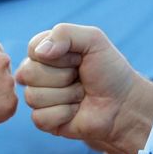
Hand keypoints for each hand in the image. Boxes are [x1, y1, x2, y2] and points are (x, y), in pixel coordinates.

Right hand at [16, 23, 152, 153]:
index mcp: (46, 52)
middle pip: (28, 74)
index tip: (79, 59)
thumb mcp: (93, 40)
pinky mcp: (44, 120)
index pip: (33, 50)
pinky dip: (64, 114)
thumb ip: (64, 33)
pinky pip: (39, 118)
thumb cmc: (109, 71)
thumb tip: (39, 52)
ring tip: (80, 95)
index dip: (59, 56)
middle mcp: (38, 74)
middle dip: (63, 77)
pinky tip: (75, 111)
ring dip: (66, 96)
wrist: (124, 103)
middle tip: (80, 78)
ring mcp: (39, 97)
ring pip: (33, 97)